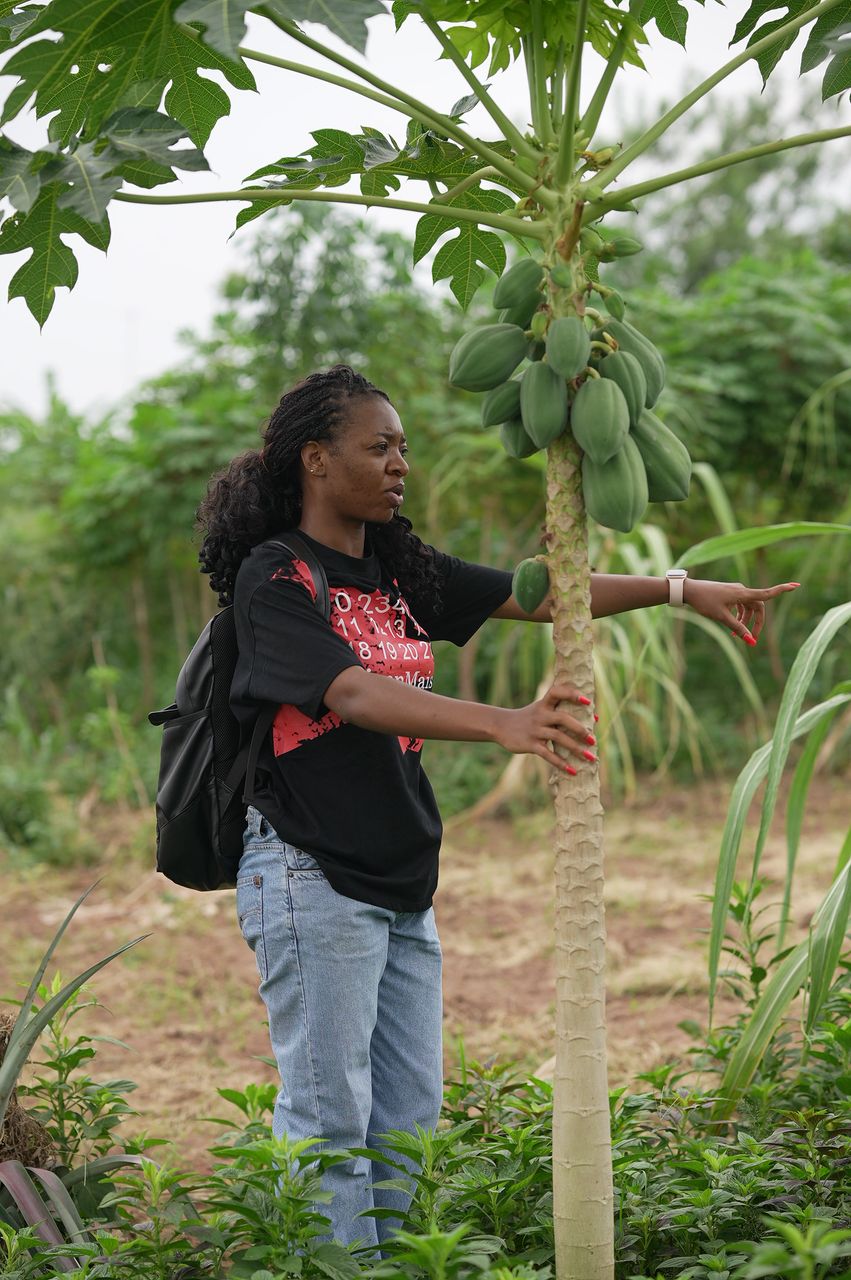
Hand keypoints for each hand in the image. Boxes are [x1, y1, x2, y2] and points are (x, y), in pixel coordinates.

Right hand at [492, 683, 595, 773]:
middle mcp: (540, 715)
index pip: (558, 692)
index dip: (573, 694)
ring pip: (558, 737)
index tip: (588, 702)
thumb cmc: (528, 717)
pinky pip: (547, 754)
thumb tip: (595, 718)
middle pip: (563, 718)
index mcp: (544, 704)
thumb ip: (563, 711)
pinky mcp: (530, 744)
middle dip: (580, 729)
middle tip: (593, 740)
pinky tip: (573, 771)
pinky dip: (561, 763)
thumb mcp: (541, 709)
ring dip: (576, 748)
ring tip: (590, 757)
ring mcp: (535, 730)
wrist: (500, 726)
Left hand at [682, 578, 799, 643]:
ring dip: (746, 621)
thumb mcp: (721, 618)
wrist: (688, 590)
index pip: (766, 593)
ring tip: (737, 635)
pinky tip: (732, 625)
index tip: (796, 585)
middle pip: (758, 607)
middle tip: (753, 639)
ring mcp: (735, 590)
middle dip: (757, 623)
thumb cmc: (704, 602)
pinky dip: (740, 615)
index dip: (782, 590)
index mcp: (742, 593)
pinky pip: (740, 604)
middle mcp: (741, 590)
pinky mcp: (728, 592)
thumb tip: (751, 641)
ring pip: (748, 607)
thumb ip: (737, 629)